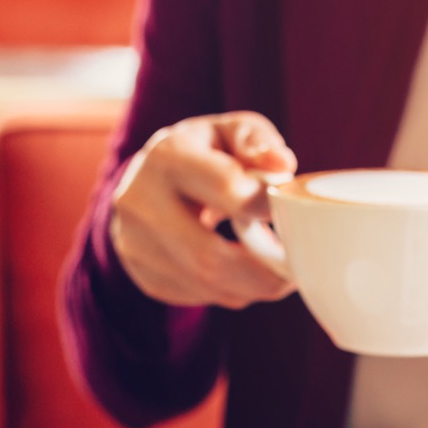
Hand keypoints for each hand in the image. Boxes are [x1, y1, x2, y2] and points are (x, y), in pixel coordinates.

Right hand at [110, 111, 298, 308]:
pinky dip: (231, 291)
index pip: (224, 187)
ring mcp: (134, 243)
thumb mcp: (229, 132)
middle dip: (262, 270)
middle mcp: (139, 201)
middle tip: (293, 268)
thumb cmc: (204, 153)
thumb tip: (281, 166)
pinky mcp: (142, 275)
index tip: (287, 214)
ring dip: (252, 286)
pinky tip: (240, 272)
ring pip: (206, 284)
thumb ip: (257, 142)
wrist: (149, 180)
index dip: (264, 205)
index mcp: (167, 156)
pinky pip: (199, 296)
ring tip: (274, 270)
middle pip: (209, 255)